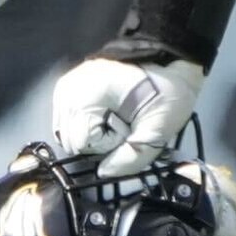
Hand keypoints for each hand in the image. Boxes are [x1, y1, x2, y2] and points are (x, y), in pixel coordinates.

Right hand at [41, 49, 204, 173]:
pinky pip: (67, 120)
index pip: (80, 142)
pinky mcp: (68, 87)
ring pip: (66, 132)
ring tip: (116, 118)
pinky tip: (105, 114)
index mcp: (85, 94)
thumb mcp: (157, 130)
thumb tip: (104, 173)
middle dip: (98, 140)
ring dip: (91, 133)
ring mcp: (65, 86)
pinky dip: (86, 125)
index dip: (107, 144)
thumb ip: (131, 158)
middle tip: (124, 125)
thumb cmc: (166, 93)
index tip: (128, 129)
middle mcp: (67, 88)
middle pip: (70, 139)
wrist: (170, 61)